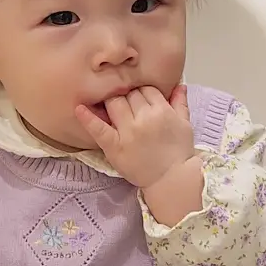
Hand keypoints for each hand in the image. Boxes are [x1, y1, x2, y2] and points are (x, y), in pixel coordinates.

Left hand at [75, 85, 193, 188]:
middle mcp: (145, 118)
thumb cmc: (178, 153)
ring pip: (114, 103)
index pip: (146, 89)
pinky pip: (98, 128)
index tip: (139, 101)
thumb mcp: (185, 125)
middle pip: (128, 94)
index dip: (141, 93)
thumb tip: (178, 85)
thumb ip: (180, 103)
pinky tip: (79, 108)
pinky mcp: (114, 146)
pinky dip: (87, 118)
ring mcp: (128, 131)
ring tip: (110, 108)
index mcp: (162, 110)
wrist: (172, 179)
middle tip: (126, 106)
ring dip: (111, 103)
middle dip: (127, 97)